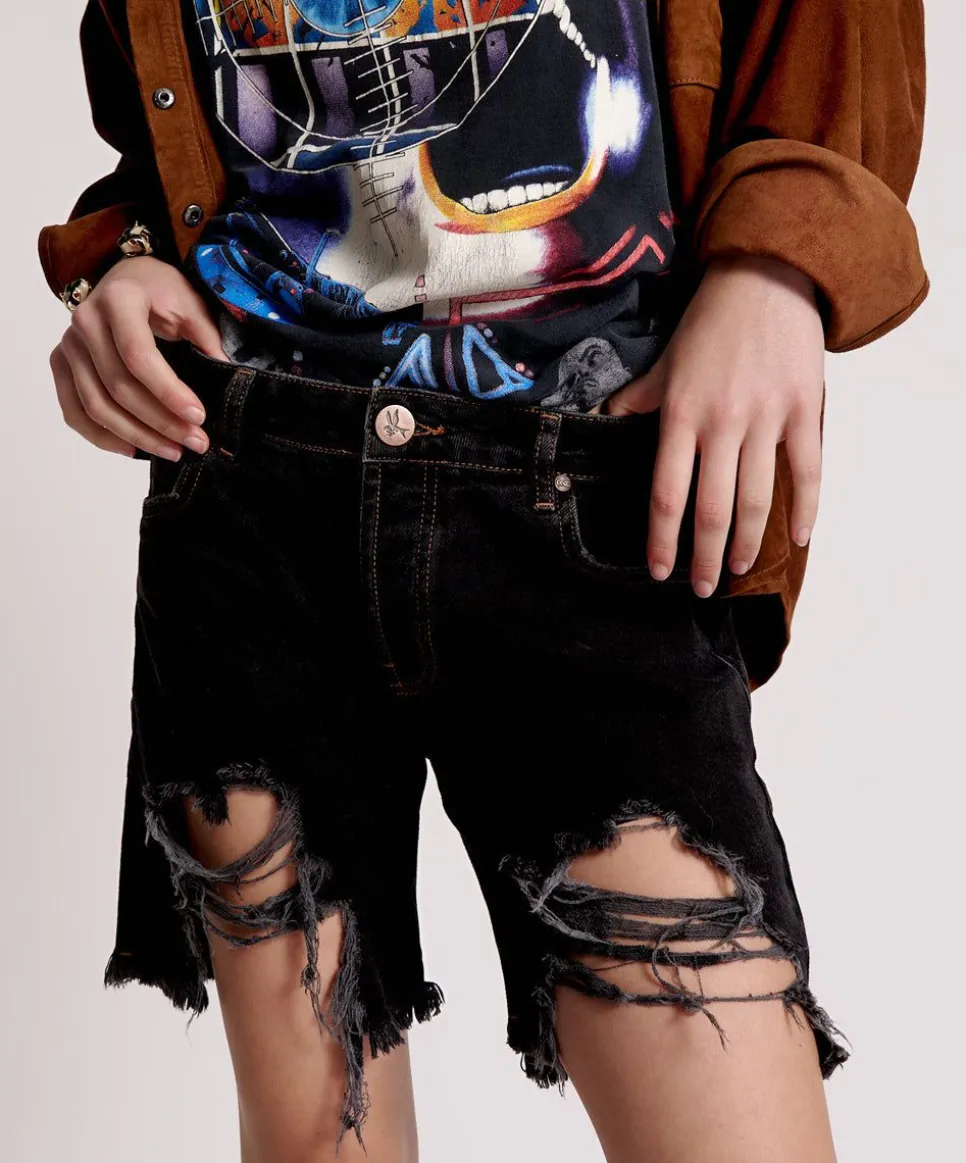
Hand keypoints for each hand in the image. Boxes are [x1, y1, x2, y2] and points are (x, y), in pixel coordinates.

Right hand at [49, 256, 229, 459]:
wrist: (126, 279)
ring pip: (96, 406)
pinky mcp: (61, 364)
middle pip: (118, 386)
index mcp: (119, 299)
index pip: (137, 355)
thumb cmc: (161, 292)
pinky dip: (102, 437)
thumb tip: (229, 380)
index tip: (198, 416)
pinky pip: (74, 411)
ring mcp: (68, 344)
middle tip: (196, 442)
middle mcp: (85, 321)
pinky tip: (134, 450)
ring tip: (173, 452)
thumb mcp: (191, 305)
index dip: (168, 391)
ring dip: (136, 436)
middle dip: (160, 422)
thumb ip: (208, 340)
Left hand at [603, 255, 825, 595]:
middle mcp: (722, 422)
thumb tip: (598, 422)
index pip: (667, 494)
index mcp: (681, 415)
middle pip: (713, 509)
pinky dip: (806, 508)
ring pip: (759, 499)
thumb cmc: (708, 324)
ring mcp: (767, 417)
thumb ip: (634, 401)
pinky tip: (800, 537)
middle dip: (707, 558)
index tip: (660, 571)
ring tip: (741, 569)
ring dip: (750, 543)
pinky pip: (808, 470)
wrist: (765, 276)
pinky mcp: (805, 408)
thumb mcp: (662, 363)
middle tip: (704, 588)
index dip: (662, 540)